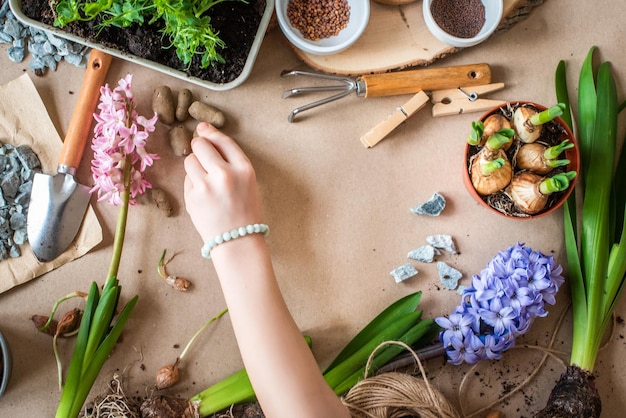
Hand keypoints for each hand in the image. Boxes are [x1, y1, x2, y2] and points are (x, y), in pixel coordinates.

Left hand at [184, 123, 262, 242]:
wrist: (237, 241)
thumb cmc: (245, 210)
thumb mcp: (248, 181)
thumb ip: (230, 158)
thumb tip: (203, 131)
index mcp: (244, 169)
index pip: (222, 141)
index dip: (210, 133)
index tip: (202, 129)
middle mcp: (225, 175)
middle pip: (200, 145)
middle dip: (199, 147)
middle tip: (203, 155)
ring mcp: (206, 187)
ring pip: (190, 160)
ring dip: (195, 165)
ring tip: (206, 179)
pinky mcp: (192, 198)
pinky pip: (187, 179)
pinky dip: (193, 182)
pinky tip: (204, 195)